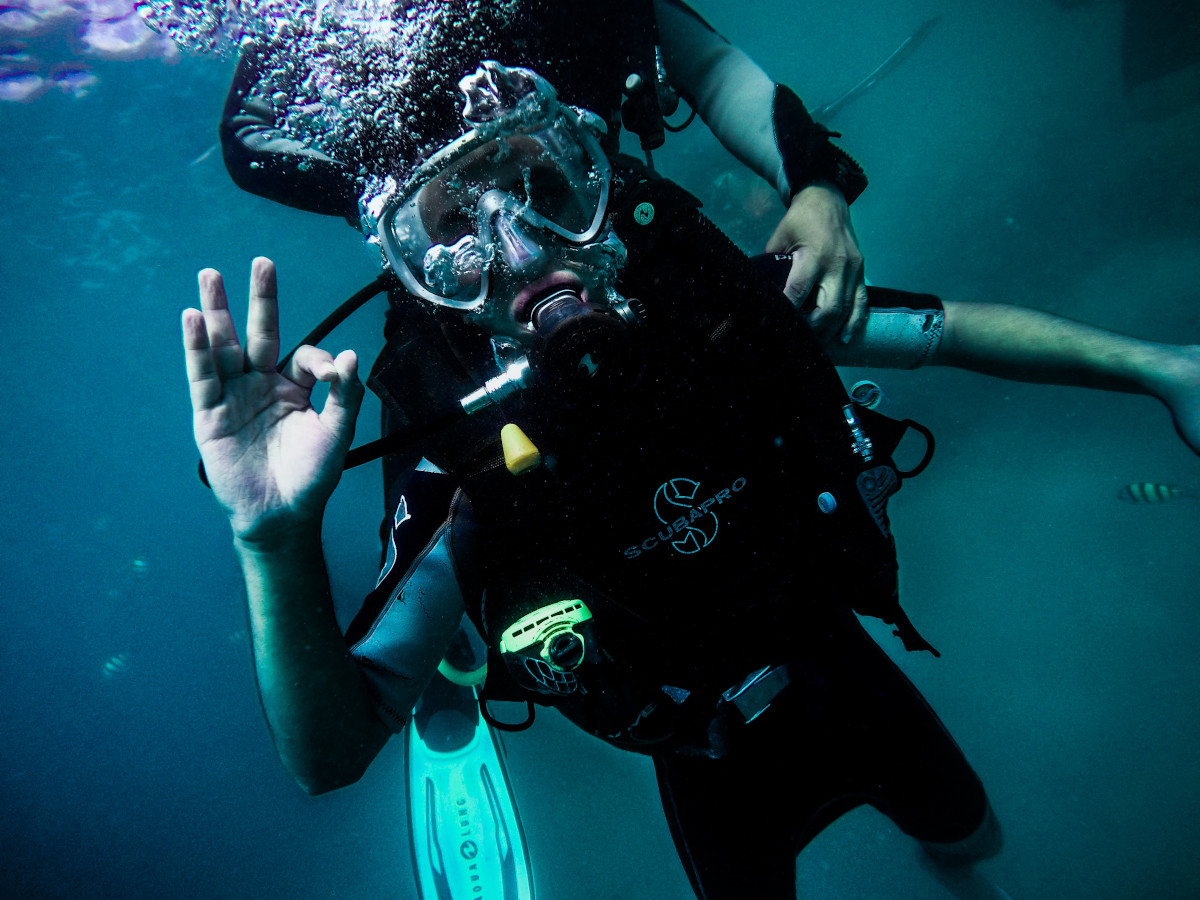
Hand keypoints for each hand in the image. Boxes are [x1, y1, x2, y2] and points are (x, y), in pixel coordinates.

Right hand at [182, 257, 363, 543]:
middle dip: (261, 299)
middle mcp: (262, 386)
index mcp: (294, 389)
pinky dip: (196, 348)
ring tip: (210, 276)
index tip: (332, 373)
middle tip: (262, 262)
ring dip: (217, 312)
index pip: (303, 356)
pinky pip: (202, 376)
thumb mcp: (336, 434)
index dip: (318, 360)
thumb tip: (351, 354)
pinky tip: (192, 320)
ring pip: (224, 347)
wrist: (282, 516)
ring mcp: (234, 397)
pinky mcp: (210, 414)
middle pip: (260, 334)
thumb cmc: (312, 478)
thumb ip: (345, 394)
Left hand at [765, 181, 867, 342]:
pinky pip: (861, 302)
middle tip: (796, 338)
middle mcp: (838, 264)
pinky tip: (844, 338)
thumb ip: (773, 265)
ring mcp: (854, 268)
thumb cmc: (799, 220)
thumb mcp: (780, 238)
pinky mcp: (862, 270)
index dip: (788, 312)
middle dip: (811, 329)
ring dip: (830, 331)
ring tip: (815, 344)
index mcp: (815, 255)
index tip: (776, 325)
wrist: (828, 199)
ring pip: (845, 310)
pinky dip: (854, 322)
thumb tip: (762, 292)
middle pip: (828, 309)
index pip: (799, 292)